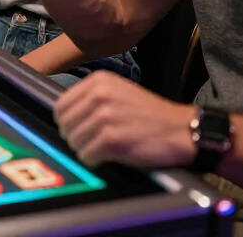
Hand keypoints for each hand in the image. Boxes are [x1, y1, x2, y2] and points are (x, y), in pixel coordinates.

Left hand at [54, 72, 196, 167]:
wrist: (181, 129)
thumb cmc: (151, 114)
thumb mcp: (119, 91)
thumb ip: (92, 97)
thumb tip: (65, 115)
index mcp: (98, 81)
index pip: (61, 105)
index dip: (67, 121)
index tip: (77, 129)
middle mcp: (98, 95)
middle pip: (65, 124)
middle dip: (75, 136)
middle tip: (92, 142)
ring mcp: (104, 117)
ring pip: (73, 141)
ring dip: (86, 149)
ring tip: (104, 148)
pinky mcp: (111, 139)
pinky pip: (86, 155)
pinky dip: (94, 160)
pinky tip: (109, 156)